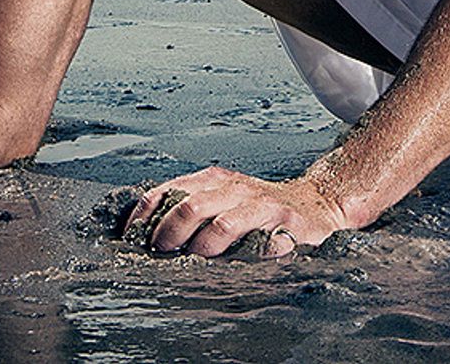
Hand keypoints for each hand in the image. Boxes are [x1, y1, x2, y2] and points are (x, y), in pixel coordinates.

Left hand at [123, 165, 351, 257]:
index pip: (168, 192)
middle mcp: (237, 189)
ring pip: (221, 226)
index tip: (133, 238)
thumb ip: (190, 206)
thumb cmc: (259, 208)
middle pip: (190, 207)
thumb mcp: (222, 197)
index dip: (146, 217)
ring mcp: (262, 206)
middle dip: (169, 235)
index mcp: (215, 180)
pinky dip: (244, 260)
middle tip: (163, 255)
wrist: (317, 204)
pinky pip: (260, 246)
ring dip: (202, 249)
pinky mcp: (286, 226)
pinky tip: (237, 269)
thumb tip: (144, 233)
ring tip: (198, 261)